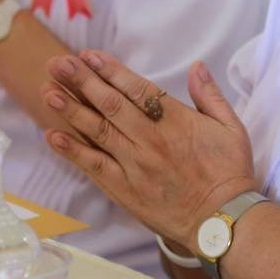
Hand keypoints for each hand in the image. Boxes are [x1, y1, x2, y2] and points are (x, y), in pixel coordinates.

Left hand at [42, 50, 257, 252]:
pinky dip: (72, 151)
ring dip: (71, 109)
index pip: (136, 88)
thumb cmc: (230, 174)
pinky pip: (94, 166)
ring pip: (97, 131)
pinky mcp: (125, 190)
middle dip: (81, 81)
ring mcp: (135, 165)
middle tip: (57, 63)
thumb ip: (211, 95)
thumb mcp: (231, 128)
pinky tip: (52, 136)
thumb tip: (197, 66)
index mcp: (175, 121)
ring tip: (48, 90)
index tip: (87, 55)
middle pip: (110, 104)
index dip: (109, 70)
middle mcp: (150, 140)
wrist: (223, 223)